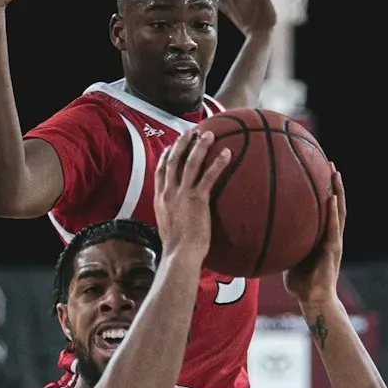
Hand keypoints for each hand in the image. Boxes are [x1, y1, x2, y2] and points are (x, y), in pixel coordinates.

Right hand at [153, 131, 231, 263]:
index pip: (160, 171)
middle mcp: (168, 193)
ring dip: (200, 146)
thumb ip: (170, 214)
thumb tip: (177, 214)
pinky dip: (218, 163)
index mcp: (160, 199)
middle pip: (173, 161)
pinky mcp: (197, 200)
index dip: (165, 156)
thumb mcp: (167, 226)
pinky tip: (227, 153)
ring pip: (190, 163)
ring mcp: (182, 195)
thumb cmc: (177, 248)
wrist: (179, 255)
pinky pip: (208, 176)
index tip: (171, 146)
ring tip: (209, 134)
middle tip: (190, 132)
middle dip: (182, 143)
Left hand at [285, 167, 343, 306]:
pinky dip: (333, 212)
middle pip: (336, 204)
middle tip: (330, 164)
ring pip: (340, 211)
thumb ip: (283, 246)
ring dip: (338, 191)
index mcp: (323, 238)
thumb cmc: (301, 285)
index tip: (320, 172)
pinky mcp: (333, 249)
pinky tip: (331, 198)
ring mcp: (334, 242)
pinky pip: (334, 227)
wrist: (315, 301)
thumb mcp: (288, 259)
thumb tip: (262, 236)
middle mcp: (332, 236)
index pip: (326, 210)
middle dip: (334, 184)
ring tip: (335, 172)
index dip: (325, 191)